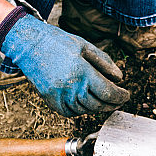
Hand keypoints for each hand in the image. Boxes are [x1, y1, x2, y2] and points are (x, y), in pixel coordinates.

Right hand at [0, 15, 129, 116]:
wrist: (29, 44)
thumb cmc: (59, 42)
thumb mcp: (85, 46)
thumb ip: (104, 63)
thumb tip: (120, 78)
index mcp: (82, 71)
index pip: (107, 92)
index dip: (120, 97)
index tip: (126, 95)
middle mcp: (70, 86)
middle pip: (98, 105)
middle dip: (111, 105)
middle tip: (118, 101)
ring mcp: (58, 95)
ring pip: (84, 110)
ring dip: (97, 108)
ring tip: (104, 101)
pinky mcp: (49, 99)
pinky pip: (69, 112)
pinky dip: (80, 111)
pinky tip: (86, 103)